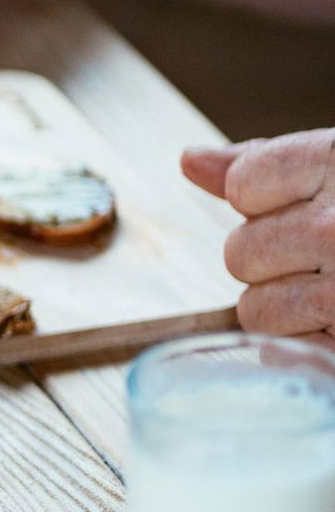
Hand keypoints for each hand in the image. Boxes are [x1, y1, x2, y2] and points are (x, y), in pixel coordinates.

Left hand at [183, 130, 334, 342]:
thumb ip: (267, 165)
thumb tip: (189, 161)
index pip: (243, 184)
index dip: (265, 200)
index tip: (305, 206)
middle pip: (239, 252)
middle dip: (272, 258)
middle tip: (328, 256)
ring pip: (254, 308)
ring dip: (287, 307)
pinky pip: (279, 350)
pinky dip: (303, 344)